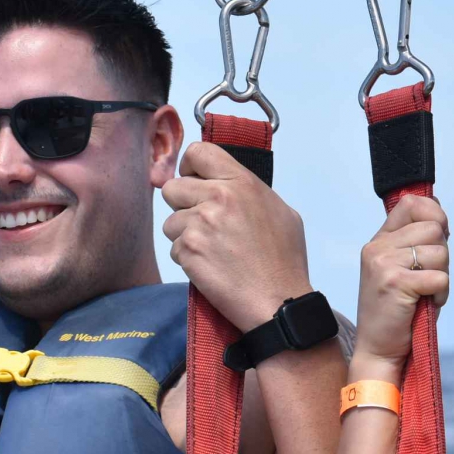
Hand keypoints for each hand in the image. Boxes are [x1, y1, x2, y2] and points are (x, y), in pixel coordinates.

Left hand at [162, 142, 311, 331]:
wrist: (278, 300)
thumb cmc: (284, 260)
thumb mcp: (280, 211)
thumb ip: (247, 191)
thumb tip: (224, 184)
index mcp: (242, 183)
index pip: (198, 152)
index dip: (191, 167)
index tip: (195, 181)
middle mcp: (218, 198)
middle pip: (172, 188)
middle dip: (184, 205)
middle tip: (205, 223)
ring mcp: (200, 224)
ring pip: (170, 221)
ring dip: (185, 235)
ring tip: (213, 250)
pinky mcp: (187, 250)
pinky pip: (173, 248)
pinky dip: (188, 258)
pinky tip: (211, 266)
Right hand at [354, 195, 448, 371]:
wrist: (378, 349)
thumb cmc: (398, 311)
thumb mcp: (404, 269)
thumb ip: (416, 242)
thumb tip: (441, 215)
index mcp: (379, 241)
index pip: (411, 203)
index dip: (434, 214)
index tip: (440, 236)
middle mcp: (378, 248)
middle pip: (434, 228)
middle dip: (442, 255)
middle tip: (427, 278)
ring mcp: (384, 264)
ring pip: (440, 253)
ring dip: (442, 277)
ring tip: (424, 294)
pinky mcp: (395, 283)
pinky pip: (440, 278)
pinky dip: (441, 295)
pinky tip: (425, 304)